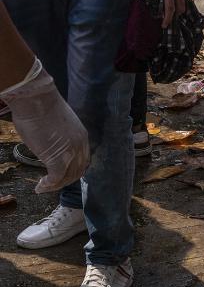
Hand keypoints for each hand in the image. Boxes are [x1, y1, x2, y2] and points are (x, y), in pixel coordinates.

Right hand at [1, 62, 89, 193]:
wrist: (36, 100)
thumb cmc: (41, 107)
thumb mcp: (57, 124)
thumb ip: (59, 136)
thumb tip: (49, 143)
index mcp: (82, 136)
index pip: (83, 159)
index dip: (73, 169)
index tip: (61, 174)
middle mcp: (80, 145)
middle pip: (78, 170)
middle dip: (65, 179)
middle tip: (50, 184)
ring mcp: (70, 152)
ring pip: (68, 176)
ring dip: (56, 185)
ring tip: (43, 187)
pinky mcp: (57, 158)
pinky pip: (56, 178)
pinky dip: (49, 185)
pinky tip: (40, 186)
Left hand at [136, 0, 185, 27]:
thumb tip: (135, 0)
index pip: (170, 8)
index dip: (167, 19)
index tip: (164, 26)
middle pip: (181, 7)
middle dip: (176, 15)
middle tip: (168, 21)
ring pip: (183, 1)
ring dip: (178, 7)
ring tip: (170, 12)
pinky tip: (172, 0)